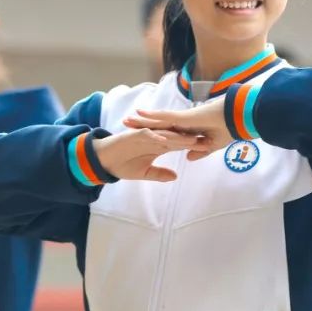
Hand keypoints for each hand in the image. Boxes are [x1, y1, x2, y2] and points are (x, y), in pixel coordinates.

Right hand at [91, 128, 207, 181]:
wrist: (103, 160)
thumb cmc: (123, 165)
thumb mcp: (144, 173)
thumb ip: (159, 173)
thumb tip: (175, 176)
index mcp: (158, 146)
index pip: (179, 145)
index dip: (192, 146)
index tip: (208, 148)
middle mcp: (154, 138)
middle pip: (176, 137)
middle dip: (191, 139)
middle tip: (207, 140)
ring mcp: (145, 135)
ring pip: (164, 134)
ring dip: (177, 136)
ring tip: (191, 138)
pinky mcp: (134, 134)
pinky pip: (147, 135)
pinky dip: (156, 137)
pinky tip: (165, 140)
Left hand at [123, 100, 229, 160]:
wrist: (237, 119)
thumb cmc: (229, 130)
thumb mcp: (212, 146)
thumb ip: (199, 151)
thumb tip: (188, 157)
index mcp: (188, 130)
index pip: (166, 132)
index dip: (153, 133)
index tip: (140, 134)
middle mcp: (183, 122)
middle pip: (158, 124)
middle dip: (142, 125)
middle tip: (126, 124)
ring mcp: (183, 118)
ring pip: (158, 120)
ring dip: (142, 120)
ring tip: (126, 120)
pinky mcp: (185, 117)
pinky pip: (165, 117)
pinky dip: (152, 116)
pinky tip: (140, 114)